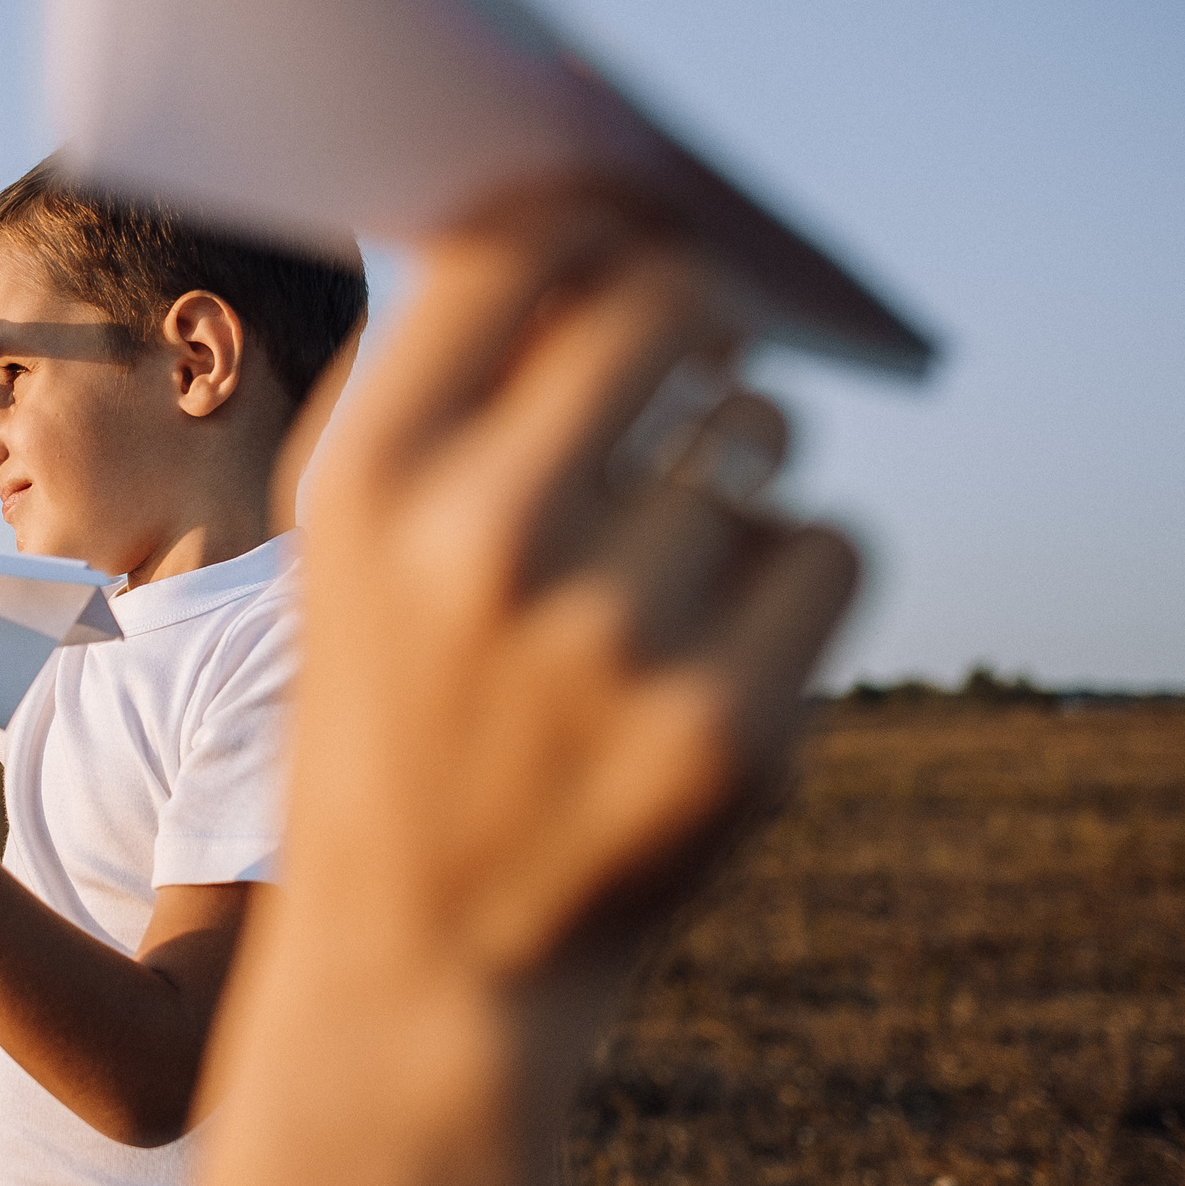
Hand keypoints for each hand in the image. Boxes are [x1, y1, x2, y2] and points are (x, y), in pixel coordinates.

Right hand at [152, 189, 861, 1185]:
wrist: (424, 971)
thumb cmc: (392, 721)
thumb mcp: (352, 554)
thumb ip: (439, 390)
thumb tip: (581, 230)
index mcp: (370, 484)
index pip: (521, 245)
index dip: (590, 214)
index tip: (618, 227)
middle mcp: (485, 541)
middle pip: (672, 305)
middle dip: (697, 318)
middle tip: (698, 354)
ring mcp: (615, 639)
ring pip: (764, 436)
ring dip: (740, 466)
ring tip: (671, 554)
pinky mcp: (733, 728)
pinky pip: (832, 547)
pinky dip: (793, 578)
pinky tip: (715, 643)